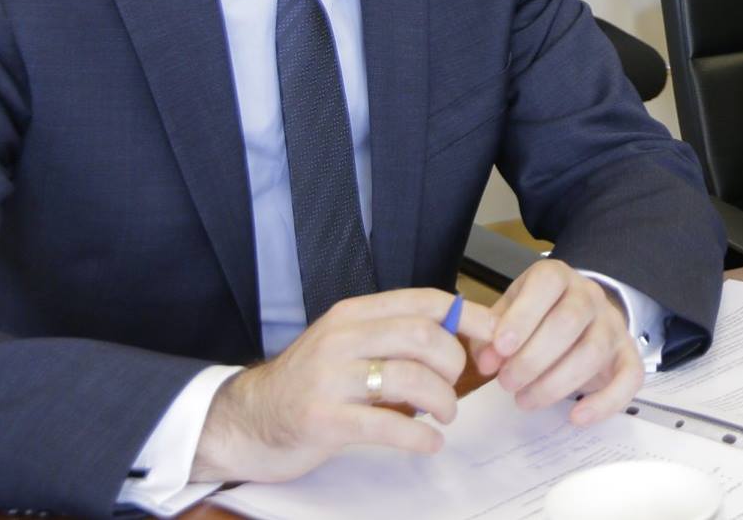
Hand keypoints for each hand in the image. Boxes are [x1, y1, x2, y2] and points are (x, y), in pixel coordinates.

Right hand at [192, 288, 496, 484]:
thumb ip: (394, 336)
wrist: (247, 421)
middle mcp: (342, 338)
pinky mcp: (323, 420)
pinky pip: (387, 425)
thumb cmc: (309, 384)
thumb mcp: (349, 345)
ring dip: (442, 401)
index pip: (424, 301)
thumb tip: (462, 335)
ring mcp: (330, 378)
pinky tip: (428, 442)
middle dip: (453, 363)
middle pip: (423, 336)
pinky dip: (419, 436)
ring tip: (443, 416)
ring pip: (409, 378)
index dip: (468, 316)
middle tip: (454, 387)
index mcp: (353, 314)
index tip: (494, 337)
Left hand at [468, 259, 643, 426]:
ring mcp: (613, 326)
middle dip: (533, 358)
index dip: (522, 316)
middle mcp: (590, 296)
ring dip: (555, 383)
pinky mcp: (628, 356)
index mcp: (557, 277)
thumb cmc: (537, 317)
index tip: (500, 348)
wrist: (581, 318)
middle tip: (507, 383)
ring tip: (525, 400)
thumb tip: (488, 361)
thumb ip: (491, 334)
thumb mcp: (507, 314)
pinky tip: (576, 416)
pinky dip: (605, 402)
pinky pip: (629, 378)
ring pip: (593, 351)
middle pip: (569, 321)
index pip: (547, 284)